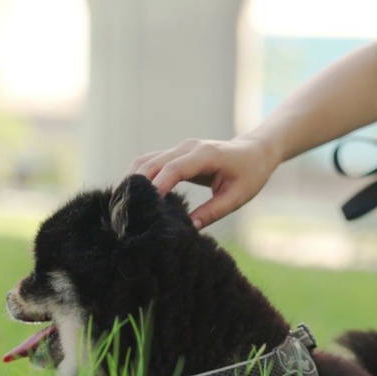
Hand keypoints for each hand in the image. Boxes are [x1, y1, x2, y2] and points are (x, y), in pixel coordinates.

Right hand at [128, 137, 277, 228]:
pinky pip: (149, 163)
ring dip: (131, 180)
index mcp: (205, 155)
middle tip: (125, 213)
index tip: (144, 207)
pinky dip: (136, 177)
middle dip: (135, 186)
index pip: (174, 169)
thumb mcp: (237, 197)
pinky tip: (130, 196)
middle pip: (152, 163)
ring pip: (145, 161)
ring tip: (121, 206)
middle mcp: (187, 147)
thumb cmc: (250, 174)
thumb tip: (189, 228)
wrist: (255, 152)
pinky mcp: (174, 154)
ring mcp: (179, 148)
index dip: (157, 186)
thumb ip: (213, 211)